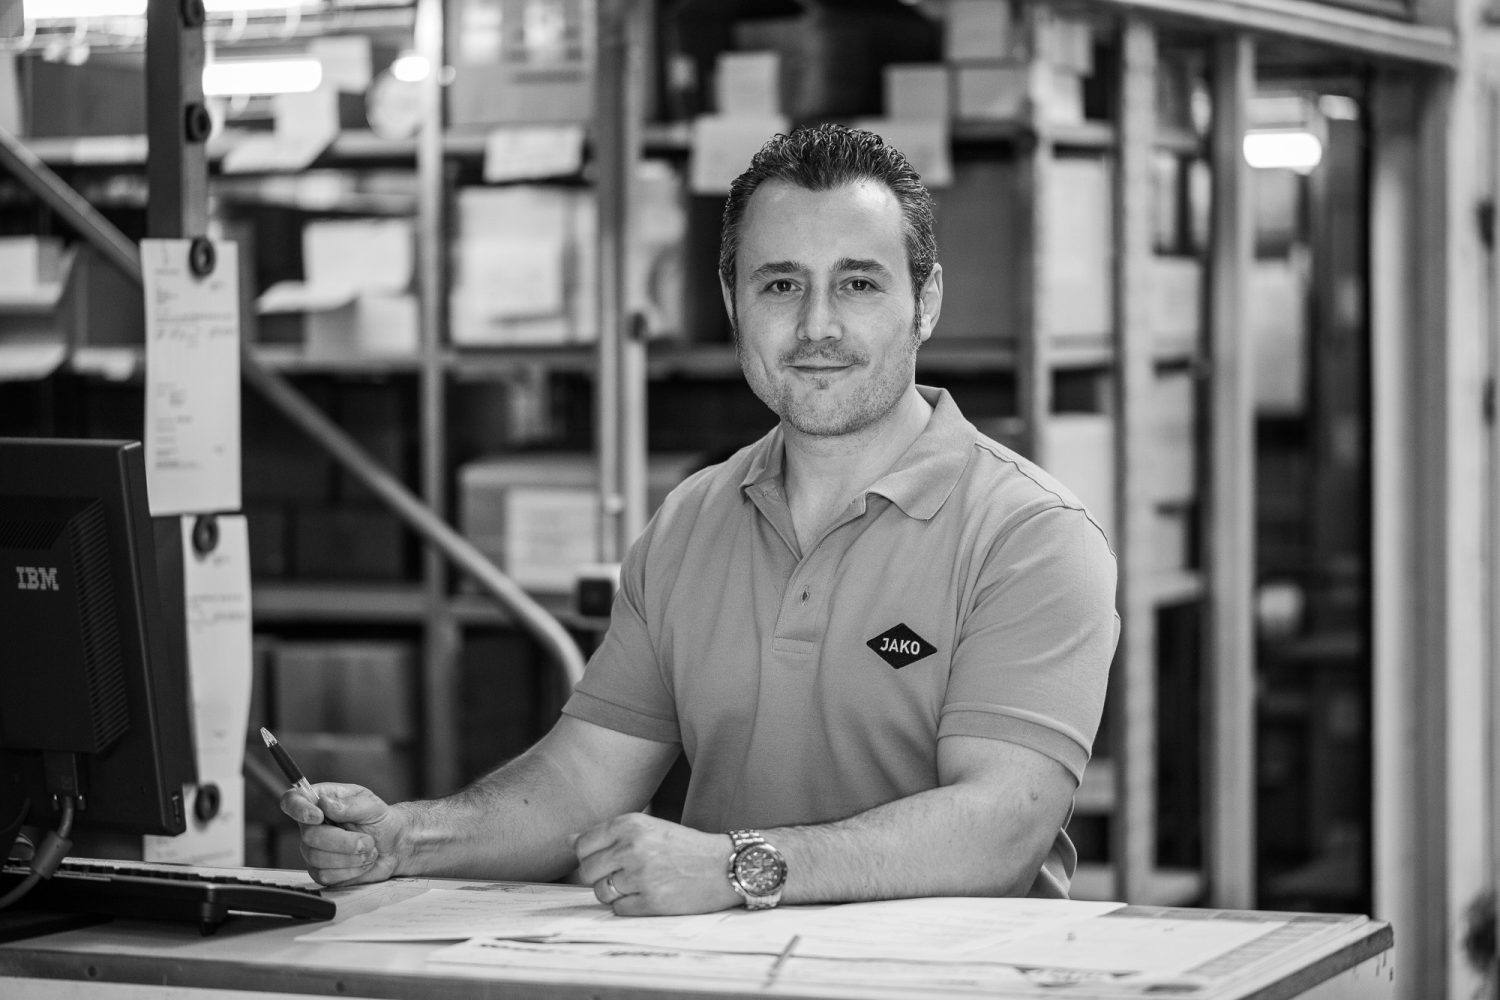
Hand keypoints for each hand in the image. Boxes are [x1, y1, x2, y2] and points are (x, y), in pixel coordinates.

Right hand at [279, 782, 403, 886]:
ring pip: (317, 858)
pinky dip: (350, 870)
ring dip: (350, 856)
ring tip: (369, 849)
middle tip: (367, 840)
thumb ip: (350, 804)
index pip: (292, 801)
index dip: (299, 809)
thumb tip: (325, 804)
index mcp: (320, 801)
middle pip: (309, 836)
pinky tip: (362, 862)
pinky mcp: (320, 871)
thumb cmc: (379, 820)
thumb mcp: (372, 805)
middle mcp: (311, 826)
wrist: (393, 845)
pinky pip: (326, 875)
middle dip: (343, 841)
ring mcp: (313, 850)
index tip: (318, 817)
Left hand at [570, 812, 740, 915]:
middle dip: (601, 876)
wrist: (726, 866)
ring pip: (600, 892)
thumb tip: (567, 840)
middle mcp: (632, 847)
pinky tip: (648, 896)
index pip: (582, 845)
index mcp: (630, 824)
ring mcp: (640, 875)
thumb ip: (607, 834)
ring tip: (638, 885)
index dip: (591, 856)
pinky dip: (629, 907)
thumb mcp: (647, 829)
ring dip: (614, 893)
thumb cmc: (685, 847)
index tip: (607, 859)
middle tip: (625, 874)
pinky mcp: (651, 901)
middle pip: (587, 871)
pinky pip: (618, 910)